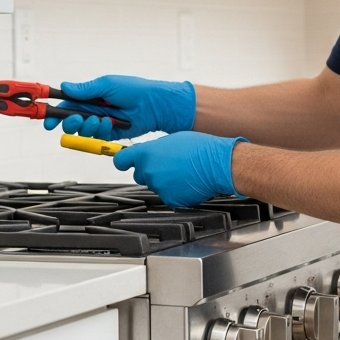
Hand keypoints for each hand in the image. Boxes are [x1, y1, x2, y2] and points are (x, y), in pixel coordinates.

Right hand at [42, 75, 195, 140]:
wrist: (154, 105)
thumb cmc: (134, 90)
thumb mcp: (107, 85)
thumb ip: (85, 89)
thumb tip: (65, 86)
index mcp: (90, 96)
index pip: (67, 104)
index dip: (55, 113)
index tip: (48, 120)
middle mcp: (93, 109)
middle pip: (71, 121)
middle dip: (70, 122)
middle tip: (76, 119)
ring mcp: (101, 122)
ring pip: (83, 131)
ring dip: (88, 126)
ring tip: (99, 119)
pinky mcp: (110, 133)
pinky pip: (98, 137)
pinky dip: (102, 131)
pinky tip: (111, 123)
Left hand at [112, 132, 247, 206]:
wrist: (217, 164)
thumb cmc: (199, 148)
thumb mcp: (172, 139)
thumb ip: (154, 149)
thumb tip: (149, 154)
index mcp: (147, 153)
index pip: (121, 160)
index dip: (123, 161)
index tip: (124, 162)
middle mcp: (149, 171)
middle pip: (139, 174)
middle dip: (150, 170)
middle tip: (168, 164)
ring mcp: (158, 187)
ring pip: (155, 185)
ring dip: (164, 180)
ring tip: (182, 171)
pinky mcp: (169, 199)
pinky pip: (167, 195)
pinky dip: (175, 191)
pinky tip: (186, 182)